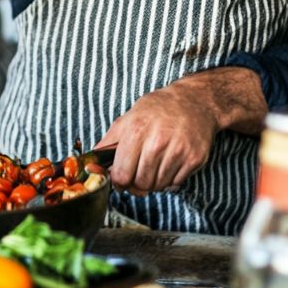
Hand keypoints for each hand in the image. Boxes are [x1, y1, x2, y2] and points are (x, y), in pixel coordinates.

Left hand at [96, 78, 220, 195]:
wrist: (193, 101)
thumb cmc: (158, 109)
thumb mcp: (128, 118)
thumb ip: (109, 142)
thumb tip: (93, 164)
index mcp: (136, 131)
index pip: (122, 175)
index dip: (119, 181)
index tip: (121, 179)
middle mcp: (157, 142)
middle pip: (141, 184)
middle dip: (136, 183)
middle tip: (138, 173)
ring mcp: (178, 151)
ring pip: (158, 186)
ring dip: (153, 182)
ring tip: (154, 166)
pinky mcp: (194, 158)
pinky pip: (175, 184)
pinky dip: (170, 180)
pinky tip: (169, 164)